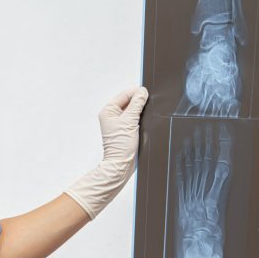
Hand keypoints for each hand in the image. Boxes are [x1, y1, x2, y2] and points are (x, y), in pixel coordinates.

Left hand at [64, 87, 148, 219]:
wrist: (121, 165)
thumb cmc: (120, 147)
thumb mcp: (130, 121)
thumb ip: (136, 104)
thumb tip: (142, 92)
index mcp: (108, 111)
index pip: (124, 94)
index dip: (136, 92)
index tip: (147, 93)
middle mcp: (112, 116)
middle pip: (129, 101)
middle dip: (139, 102)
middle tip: (150, 104)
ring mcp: (119, 123)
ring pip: (134, 110)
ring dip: (141, 111)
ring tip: (146, 116)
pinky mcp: (126, 130)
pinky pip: (136, 119)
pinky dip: (142, 118)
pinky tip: (146, 122)